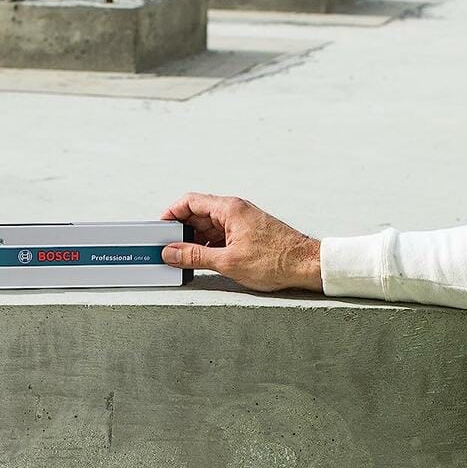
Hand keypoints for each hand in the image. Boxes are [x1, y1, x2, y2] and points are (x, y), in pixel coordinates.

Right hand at [159, 193, 323, 292]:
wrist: (306, 265)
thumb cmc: (276, 260)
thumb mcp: (228, 261)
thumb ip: (195, 256)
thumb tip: (171, 252)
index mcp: (229, 208)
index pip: (189, 201)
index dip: (170, 214)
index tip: (160, 230)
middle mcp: (235, 210)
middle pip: (197, 214)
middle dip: (180, 231)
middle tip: (167, 248)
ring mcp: (242, 221)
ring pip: (208, 226)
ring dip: (194, 241)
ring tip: (183, 259)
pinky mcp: (247, 233)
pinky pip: (220, 235)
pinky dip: (208, 246)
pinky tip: (203, 261)